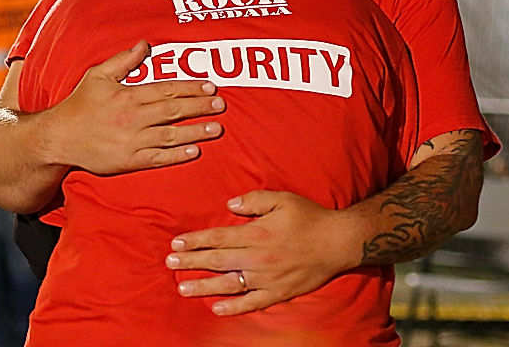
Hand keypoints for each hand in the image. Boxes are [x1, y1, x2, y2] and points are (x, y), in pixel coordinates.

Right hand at [45, 41, 226, 174]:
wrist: (59, 138)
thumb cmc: (79, 105)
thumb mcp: (97, 75)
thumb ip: (123, 60)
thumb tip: (144, 44)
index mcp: (127, 95)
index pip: (165, 90)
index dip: (190, 88)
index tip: (210, 86)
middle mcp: (132, 117)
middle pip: (173, 111)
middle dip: (199, 107)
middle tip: (221, 105)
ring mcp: (131, 140)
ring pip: (169, 135)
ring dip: (195, 132)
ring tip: (216, 129)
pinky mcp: (128, 160)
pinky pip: (157, 158)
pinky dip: (176, 155)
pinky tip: (194, 152)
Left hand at [166, 190, 361, 315]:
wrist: (339, 242)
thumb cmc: (309, 217)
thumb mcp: (281, 199)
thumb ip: (253, 200)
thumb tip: (229, 203)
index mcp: (256, 234)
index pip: (217, 238)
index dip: (195, 241)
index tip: (176, 242)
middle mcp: (258, 258)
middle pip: (217, 261)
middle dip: (191, 261)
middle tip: (169, 262)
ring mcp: (267, 278)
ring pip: (229, 284)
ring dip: (203, 286)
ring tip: (182, 287)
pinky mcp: (279, 293)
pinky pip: (252, 303)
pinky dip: (234, 308)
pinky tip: (216, 309)